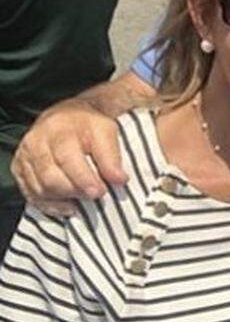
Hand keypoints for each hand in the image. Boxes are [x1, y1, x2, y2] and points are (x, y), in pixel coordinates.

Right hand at [11, 101, 126, 214]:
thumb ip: (112, 156)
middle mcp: (36, 142)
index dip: (84, 179)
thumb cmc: (87, 125)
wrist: (66, 116)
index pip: (67, 159)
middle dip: (75, 191)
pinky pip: (31, 195)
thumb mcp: (106, 131)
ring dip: (64, 199)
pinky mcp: (18, 169)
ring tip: (83, 198)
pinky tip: (69, 204)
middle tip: (94, 195)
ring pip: (40, 189)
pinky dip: (51, 205)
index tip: (100, 192)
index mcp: (59, 130)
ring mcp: (25, 156)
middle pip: (51, 178)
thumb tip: (119, 180)